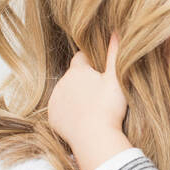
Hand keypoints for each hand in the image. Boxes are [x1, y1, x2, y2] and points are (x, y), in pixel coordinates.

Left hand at [47, 35, 132, 169]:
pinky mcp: (53, 118)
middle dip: (83, 81)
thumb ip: (115, 53)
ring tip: (92, 108)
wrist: (94, 139)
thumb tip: (116, 30)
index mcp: (77, 71)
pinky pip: (61, 110)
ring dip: (75, 96)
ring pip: (66, 93)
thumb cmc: (108, 108)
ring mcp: (55, 101)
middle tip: (100, 93)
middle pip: (73, 77)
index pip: (81, 58)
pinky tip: (82, 119)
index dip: (92, 63)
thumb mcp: (116, 78)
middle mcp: (62, 83)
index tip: (101, 73)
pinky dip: (69, 113)